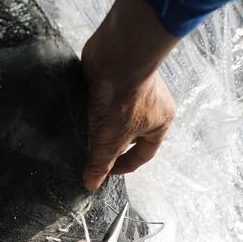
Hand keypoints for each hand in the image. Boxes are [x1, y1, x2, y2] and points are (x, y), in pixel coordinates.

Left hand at [79, 0, 179, 190]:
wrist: (116, 57)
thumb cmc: (122, 99)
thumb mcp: (110, 140)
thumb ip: (101, 163)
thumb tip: (92, 184)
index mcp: (161, 122)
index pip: (145, 153)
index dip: (124, 166)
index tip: (105, 172)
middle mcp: (152, 105)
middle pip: (130, 133)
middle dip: (112, 143)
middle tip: (91, 152)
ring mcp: (134, 88)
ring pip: (117, 114)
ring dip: (102, 124)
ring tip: (83, 132)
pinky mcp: (116, 76)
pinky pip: (106, 97)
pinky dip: (95, 106)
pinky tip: (81, 111)